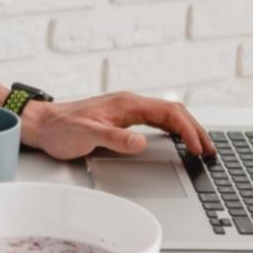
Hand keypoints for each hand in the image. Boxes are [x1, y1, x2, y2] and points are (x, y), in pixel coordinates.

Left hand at [21, 92, 214, 161]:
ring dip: (187, 128)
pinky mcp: (122, 117)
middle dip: (195, 129)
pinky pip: (156, 119)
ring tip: (201, 146)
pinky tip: (177, 139)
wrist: (42, 124)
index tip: (199, 148)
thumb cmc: (61, 129)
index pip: (169, 113)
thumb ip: (115, 139)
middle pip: (173, 111)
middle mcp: (130, 103)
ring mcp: (126, 109)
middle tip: (210, 150)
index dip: (188, 130)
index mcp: (127, 104)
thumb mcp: (88, 136)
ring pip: (167, 114)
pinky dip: (173, 128)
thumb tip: (141, 142)